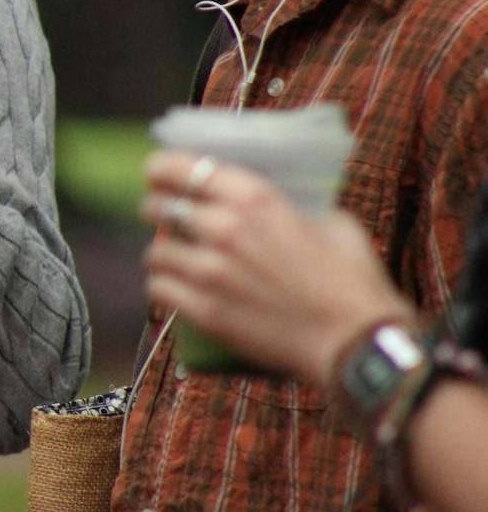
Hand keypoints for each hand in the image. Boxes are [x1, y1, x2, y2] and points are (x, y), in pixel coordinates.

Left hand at [140, 150, 411, 386]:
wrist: (358, 344)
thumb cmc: (352, 282)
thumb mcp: (331, 223)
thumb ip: (292, 206)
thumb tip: (273, 203)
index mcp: (255, 198)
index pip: (185, 167)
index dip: (162, 168)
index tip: (157, 173)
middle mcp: (224, 228)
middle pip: (159, 206)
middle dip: (157, 208)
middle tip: (163, 215)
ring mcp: (210, 271)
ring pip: (155, 250)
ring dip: (162, 253)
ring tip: (173, 258)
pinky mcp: (204, 311)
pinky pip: (158, 288)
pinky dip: (163, 286)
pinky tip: (174, 287)